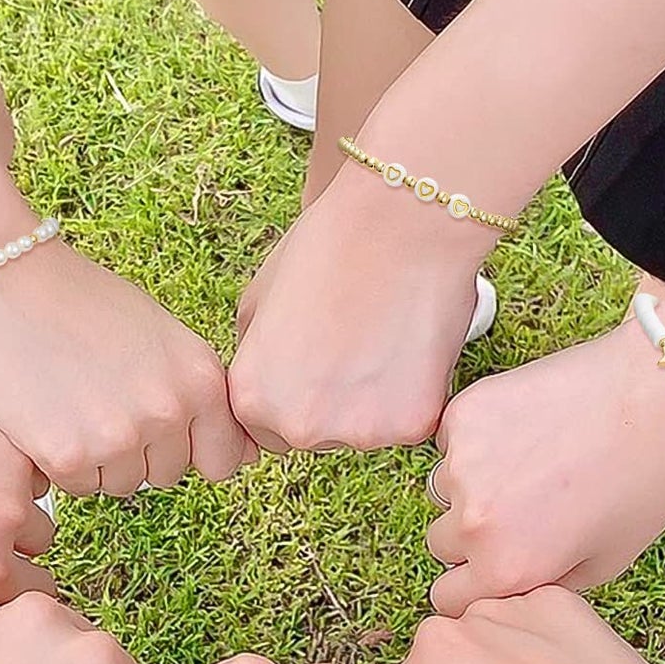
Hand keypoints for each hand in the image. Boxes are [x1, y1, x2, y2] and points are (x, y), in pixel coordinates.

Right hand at [0, 237, 255, 493]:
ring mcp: (122, 436)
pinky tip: (45, 413)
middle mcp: (171, 411)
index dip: (190, 449)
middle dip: (140, 452)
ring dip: (100, 460)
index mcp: (202, 378)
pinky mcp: (70, 456)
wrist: (0, 276)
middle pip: (168, 474)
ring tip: (71, 402)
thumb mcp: (161, 338)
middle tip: (99, 400)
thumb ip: (196, 394)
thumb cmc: (79, 302)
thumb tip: (242, 459)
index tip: (161, 429)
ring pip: (123, 484)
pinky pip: (78, 487)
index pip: (223, 461)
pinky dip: (60, 463)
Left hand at [230, 166, 488, 452]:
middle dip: (329, 404)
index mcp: (251, 398)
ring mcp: (356, 432)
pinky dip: (413, 395)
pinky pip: (408, 423)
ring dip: (372, 402)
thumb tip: (265, 385)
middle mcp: (298, 428)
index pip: (264, 429)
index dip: (290, 394)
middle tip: (352, 345)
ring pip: (363, 432)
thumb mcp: (257, 302)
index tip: (313, 360)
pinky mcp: (411, 427)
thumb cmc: (325, 250)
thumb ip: (254, 357)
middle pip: (313, 436)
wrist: (398, 227)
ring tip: (384, 339)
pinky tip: (412, 346)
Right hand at [428, 320, 664, 612]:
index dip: (470, 584)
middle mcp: (473, 522)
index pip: (448, 597)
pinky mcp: (462, 414)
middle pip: (441, 542)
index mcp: (506, 568)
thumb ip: (545, 582)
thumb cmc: (645, 482)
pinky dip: (477, 438)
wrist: (656, 397)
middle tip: (521, 506)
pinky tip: (526, 427)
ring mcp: (462, 465)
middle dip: (472, 533)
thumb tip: (511, 580)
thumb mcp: (607, 561)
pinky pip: (451, 440)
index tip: (488, 565)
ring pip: (444, 488)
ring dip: (471, 484)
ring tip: (529, 462)